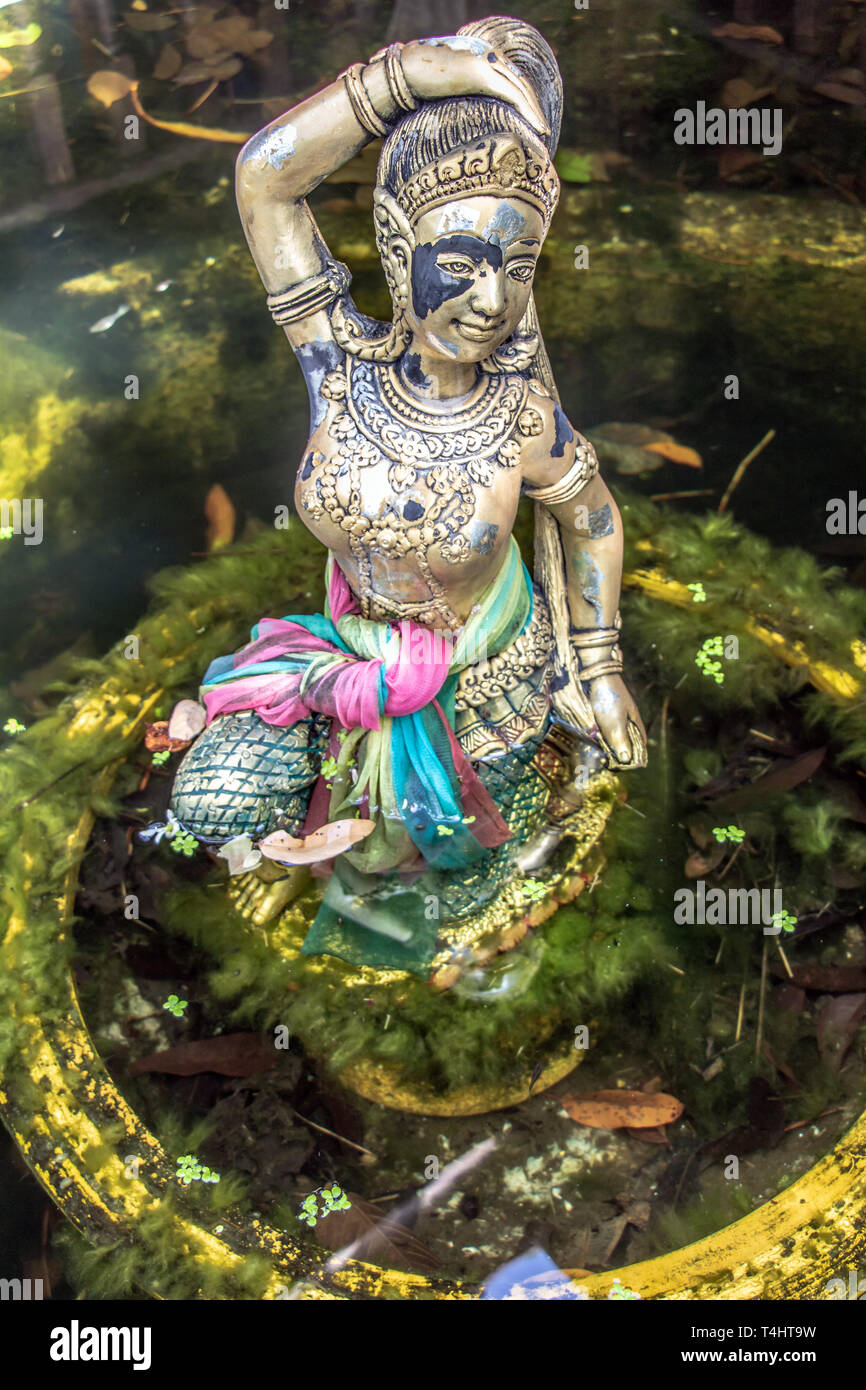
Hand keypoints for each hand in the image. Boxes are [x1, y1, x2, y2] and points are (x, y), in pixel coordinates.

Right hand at [398, 36, 549, 137]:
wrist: (406, 72)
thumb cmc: (420, 85)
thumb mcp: (448, 92)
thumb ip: (461, 98)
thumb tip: (462, 120)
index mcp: (482, 60)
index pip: (509, 81)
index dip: (523, 101)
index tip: (530, 121)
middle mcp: (488, 58)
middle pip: (519, 84)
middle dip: (532, 107)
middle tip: (543, 129)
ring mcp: (485, 63)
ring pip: (519, 89)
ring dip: (534, 112)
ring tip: (543, 131)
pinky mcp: (482, 73)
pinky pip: (512, 93)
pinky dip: (528, 110)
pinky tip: (537, 125)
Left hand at [585, 673, 645, 766]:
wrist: (595, 674)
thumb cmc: (608, 698)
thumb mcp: (615, 722)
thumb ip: (621, 740)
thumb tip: (626, 759)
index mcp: (635, 721)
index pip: (640, 742)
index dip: (635, 755)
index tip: (625, 766)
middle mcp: (627, 718)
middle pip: (627, 739)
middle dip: (619, 750)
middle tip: (608, 762)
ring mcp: (615, 713)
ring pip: (614, 732)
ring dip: (608, 743)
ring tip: (600, 753)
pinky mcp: (603, 709)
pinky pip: (604, 725)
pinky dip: (600, 733)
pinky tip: (594, 738)